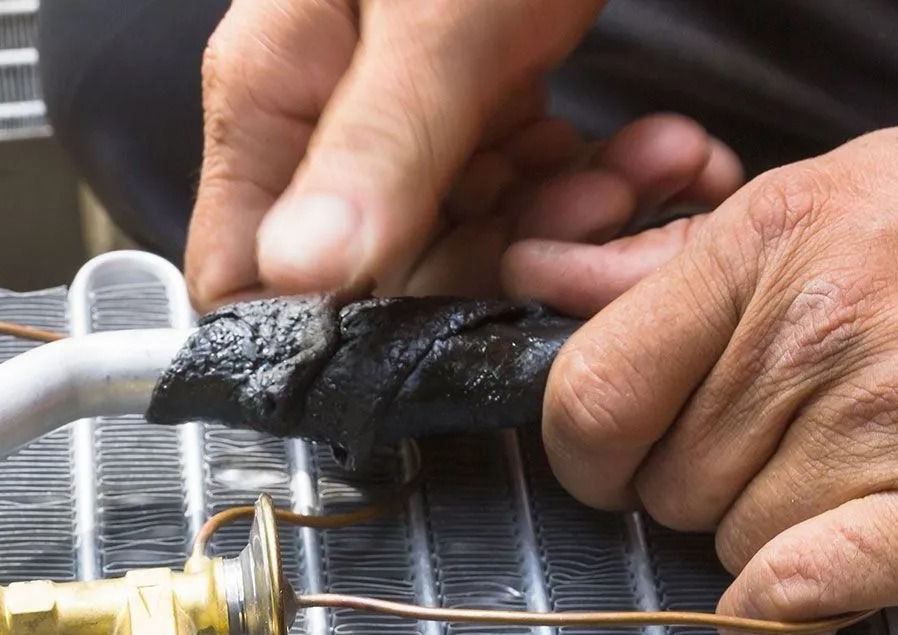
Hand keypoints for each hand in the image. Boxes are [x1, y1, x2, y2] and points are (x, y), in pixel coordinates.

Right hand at [185, 0, 740, 305]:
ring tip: (641, 177)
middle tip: (583, 222)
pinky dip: (591, 184)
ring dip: (563, 223)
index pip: (244, 273)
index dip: (326, 330)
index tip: (426, 340)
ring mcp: (406, 112)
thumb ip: (377, 142)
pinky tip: (652, 156)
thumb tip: (306, 276)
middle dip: (489, 264)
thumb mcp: (437, 13)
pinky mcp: (481, 99)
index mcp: (270, 89)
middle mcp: (327, 115)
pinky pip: (523, 186)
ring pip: (467, 236)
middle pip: (377, 270)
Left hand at [529, 126, 897, 634]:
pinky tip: (816, 597)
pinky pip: (780, 604)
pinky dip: (780, 623)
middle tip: (797, 459)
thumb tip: (553, 280)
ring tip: (862, 493)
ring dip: (769, 544)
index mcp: (786, 234)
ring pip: (724, 542)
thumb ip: (694, 259)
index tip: (618, 459)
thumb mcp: (866, 202)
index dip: (592, 443)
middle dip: (708, 487)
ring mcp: (883, 423)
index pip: (593, 381)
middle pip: (662, 476)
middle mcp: (824, 321)